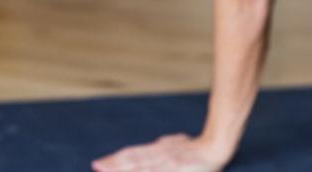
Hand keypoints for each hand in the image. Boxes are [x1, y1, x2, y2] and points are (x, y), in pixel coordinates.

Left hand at [91, 134, 228, 171]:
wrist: (216, 147)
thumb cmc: (196, 148)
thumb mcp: (177, 142)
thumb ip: (163, 145)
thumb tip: (155, 143)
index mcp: (157, 149)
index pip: (131, 155)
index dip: (115, 160)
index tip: (99, 164)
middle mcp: (159, 154)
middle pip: (132, 160)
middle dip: (113, 165)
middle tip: (95, 166)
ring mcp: (166, 162)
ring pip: (141, 167)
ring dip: (124, 170)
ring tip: (107, 170)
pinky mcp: (175, 169)